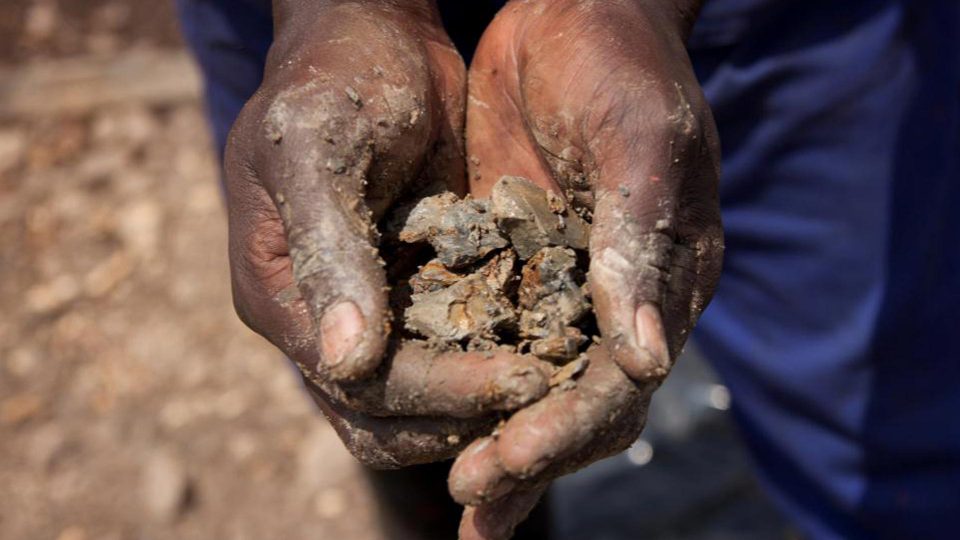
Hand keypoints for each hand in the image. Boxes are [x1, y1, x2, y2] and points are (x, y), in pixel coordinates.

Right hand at [224, 0, 549, 468]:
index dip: (437, 393)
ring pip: (422, 399)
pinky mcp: (413, 291)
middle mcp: (318, 319)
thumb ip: (327, 250)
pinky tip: (551, 350)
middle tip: (548, 393)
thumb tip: (346, 362)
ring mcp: (367, 310)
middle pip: (386, 413)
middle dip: (464, 412)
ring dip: (483, 400)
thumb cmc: (333, 76)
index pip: (357, 384)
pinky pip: (455, 348)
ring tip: (558, 384)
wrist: (373, 34)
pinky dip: (495, 358)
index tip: (519, 381)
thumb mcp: (316, 149)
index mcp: (278, 295)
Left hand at [449, 0, 722, 535]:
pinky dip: (465, 379)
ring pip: (532, 382)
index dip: (565, 428)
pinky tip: (427, 412)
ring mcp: (564, 284)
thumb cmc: (621, 66)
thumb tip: (645, 363)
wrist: (576, 11)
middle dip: (527, 452)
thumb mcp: (640, 142)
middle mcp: (618, 297)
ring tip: (461, 500)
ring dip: (496, 438)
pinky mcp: (515, 261)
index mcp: (666, 280)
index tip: (505, 460)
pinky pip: (491, 334)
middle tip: (471, 497)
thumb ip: (641, 242)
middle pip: (577, 401)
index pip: (620, 382)